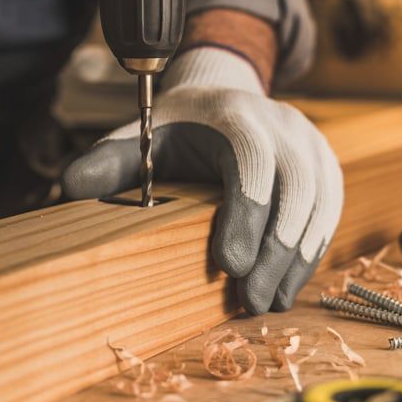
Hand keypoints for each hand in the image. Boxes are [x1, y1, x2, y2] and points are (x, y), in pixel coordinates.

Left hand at [62, 49, 343, 313]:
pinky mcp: (326, 164)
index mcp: (233, 114)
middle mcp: (281, 122)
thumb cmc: (177, 128)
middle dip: (277, 248)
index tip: (230, 266)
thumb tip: (72, 186)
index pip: (250, 160)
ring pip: (319, 201)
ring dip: (299, 258)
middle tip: (255, 301)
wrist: (224, 97)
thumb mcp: (141, 137)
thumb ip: (109, 161)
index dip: (246, 212)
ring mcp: (310, 142)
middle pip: (295, 185)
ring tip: (273, 304)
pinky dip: (313, 250)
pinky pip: (330, 209)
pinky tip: (291, 285)